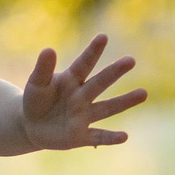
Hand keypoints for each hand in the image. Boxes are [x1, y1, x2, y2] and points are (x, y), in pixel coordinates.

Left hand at [19, 35, 146, 149]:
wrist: (32, 126)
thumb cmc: (36, 99)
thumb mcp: (36, 83)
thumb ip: (43, 68)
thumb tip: (48, 49)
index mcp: (71, 80)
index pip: (83, 64)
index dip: (92, 51)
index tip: (103, 37)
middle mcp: (82, 96)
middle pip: (100, 83)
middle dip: (114, 72)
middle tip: (130, 60)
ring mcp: (83, 116)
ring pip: (107, 108)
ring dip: (124, 102)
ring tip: (143, 93)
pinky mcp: (80, 136)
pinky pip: (98, 137)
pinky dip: (111, 138)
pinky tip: (124, 136)